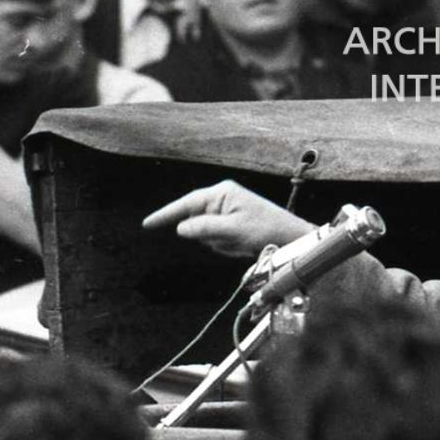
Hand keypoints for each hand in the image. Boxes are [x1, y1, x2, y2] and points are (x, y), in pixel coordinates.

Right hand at [143, 180, 312, 257]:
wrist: (291, 237)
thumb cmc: (267, 229)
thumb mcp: (235, 230)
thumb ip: (205, 228)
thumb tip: (181, 228)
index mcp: (222, 193)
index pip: (186, 204)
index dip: (166, 214)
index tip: (147, 223)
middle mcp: (222, 199)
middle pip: (196, 223)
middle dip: (211, 237)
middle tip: (233, 240)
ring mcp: (227, 212)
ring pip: (206, 235)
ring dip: (221, 243)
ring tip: (241, 242)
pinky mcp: (231, 225)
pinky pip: (217, 241)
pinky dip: (227, 247)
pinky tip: (243, 245)